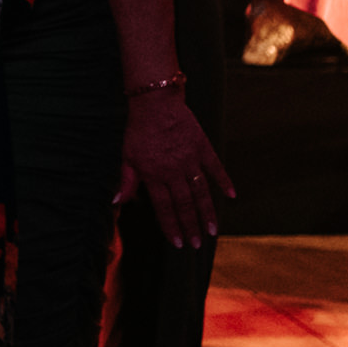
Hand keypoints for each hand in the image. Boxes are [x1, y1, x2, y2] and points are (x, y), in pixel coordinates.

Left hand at [113, 90, 235, 247]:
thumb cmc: (138, 129)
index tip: (178, 243)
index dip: (171, 226)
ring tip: (212, 231)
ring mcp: (190, 159)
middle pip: (184, 204)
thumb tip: (116, 202)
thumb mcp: (126, 155)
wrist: (155, 101)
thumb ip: (125, 181)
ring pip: (201, 192)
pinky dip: (224, 181)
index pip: (164, 208)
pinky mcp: (202, 147)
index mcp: (153, 174)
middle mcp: (173, 170)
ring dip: (207, 212)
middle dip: (191, 227)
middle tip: (197, 244)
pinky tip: (231, 196)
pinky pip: (215, 167)